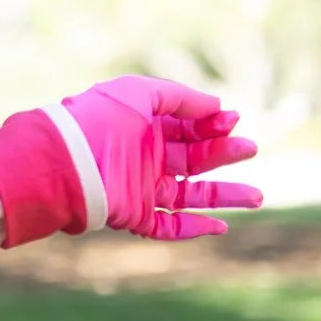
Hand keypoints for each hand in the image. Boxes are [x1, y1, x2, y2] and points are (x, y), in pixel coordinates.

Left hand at [65, 75, 262, 239]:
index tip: (232, 120)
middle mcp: (145, 157)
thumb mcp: (139, 92)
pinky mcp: (134, 214)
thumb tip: (217, 106)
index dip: (212, 124)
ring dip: (224, 196)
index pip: (188, 128)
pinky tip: (222, 225)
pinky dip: (195, 228)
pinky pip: (169, 226)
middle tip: (249, 148)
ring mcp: (141, 187)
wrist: (63, 160)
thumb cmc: (98, 119)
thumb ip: (180, 97)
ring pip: (190, 195)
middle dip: (224, 154)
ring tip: (257, 196)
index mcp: (143, 127)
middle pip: (195, 158)